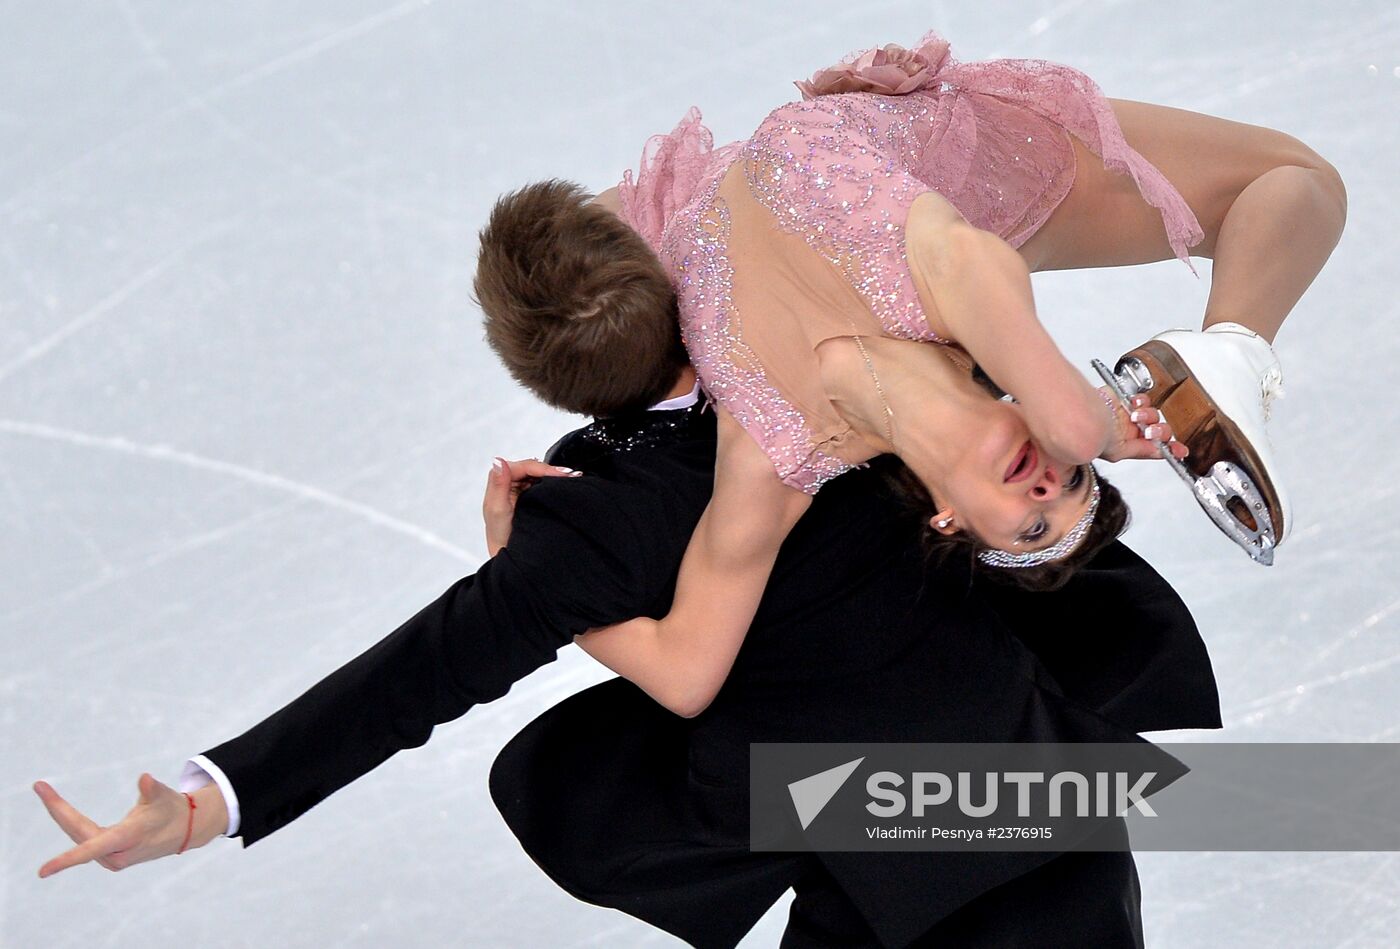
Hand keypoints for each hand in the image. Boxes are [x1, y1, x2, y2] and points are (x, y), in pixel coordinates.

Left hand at [34, 773, 224, 876]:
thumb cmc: (171, 810)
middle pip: (78, 832)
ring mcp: (111, 856)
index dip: (67, 860)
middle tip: (39, 786)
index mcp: (128, 839)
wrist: (184, 830)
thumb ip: (152, 790)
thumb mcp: (164, 797)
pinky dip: (70, 821)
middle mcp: (116, 853)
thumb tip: (144, 779)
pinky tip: (59, 808)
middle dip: (58, 810)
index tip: (42, 871)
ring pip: (79, 835)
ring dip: (61, 814)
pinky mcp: (109, 855)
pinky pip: (83, 839)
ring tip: (45, 791)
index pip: (93, 849)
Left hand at [482, 457, 580, 556]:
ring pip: (541, 475)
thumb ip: (498, 484)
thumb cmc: (500, 537)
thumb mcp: (497, 510)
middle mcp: (509, 480)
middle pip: (535, 468)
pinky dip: (556, 485)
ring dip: (556, 478)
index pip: (525, 467)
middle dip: (554, 472)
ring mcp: (520, 487)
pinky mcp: (530, 495)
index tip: (564, 475)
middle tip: (575, 476)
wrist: (511, 557)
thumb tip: (499, 462)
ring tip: (574, 480)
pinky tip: (567, 486)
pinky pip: (544, 485)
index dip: (545, 469)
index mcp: (498, 479)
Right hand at [1098, 389, 1190, 463]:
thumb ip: (1142, 451)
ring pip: (1154, 414)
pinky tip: (1135, 405)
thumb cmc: (1091, 436)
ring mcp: (1129, 416)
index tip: (1181, 451)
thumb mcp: (1118, 452)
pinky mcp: (1125, 400)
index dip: (1170, 449)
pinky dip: (1143, 401)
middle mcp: (1131, 432)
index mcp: (1129, 447)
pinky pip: (1144, 399)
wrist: (1081, 415)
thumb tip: (1161, 452)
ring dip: (1149, 416)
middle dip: (1160, 432)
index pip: (1156, 448)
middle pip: (1159, 431)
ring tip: (1137, 416)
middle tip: (1151, 431)